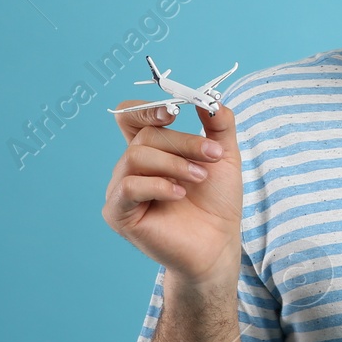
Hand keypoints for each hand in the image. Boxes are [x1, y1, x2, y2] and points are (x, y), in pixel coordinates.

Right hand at [101, 101, 243, 283]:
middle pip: (144, 136)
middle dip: (182, 142)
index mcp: (150, 150)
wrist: (218, 244)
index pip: (131, 116)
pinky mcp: (118, 213)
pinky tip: (180, 194)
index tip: (175, 112)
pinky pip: (129, 187)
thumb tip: (209, 98)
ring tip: (199, 178)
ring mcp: (121, 190)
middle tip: (212, 156)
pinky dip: (158, 185)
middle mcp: (130, 167)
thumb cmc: (217, 201)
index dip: (148, 109)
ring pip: (136, 156)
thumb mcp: (223, 156)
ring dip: (174, 163)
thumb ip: (218, 125)